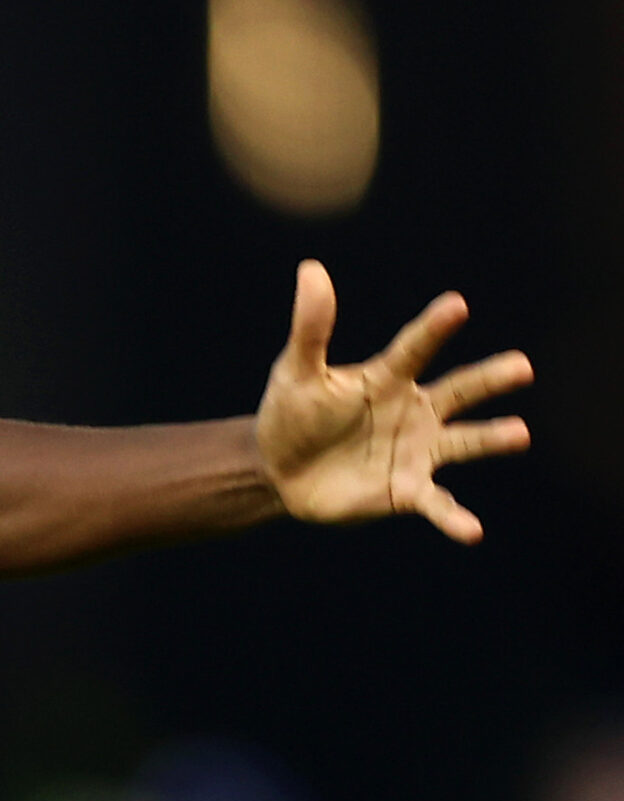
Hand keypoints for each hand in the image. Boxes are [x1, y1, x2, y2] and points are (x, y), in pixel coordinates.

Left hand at [256, 260, 532, 543]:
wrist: (278, 471)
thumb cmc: (291, 414)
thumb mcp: (296, 372)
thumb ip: (311, 328)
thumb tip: (311, 269)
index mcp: (388, 378)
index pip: (414, 348)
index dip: (433, 328)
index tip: (457, 305)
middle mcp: (414, 410)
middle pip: (458, 390)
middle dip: (489, 380)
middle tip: (521, 366)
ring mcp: (416, 451)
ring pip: (463, 442)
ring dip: (491, 438)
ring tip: (519, 433)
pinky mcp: (407, 490)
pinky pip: (437, 504)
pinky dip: (454, 517)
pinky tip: (472, 531)